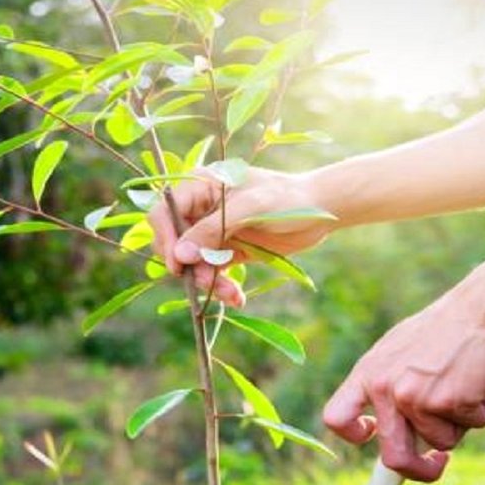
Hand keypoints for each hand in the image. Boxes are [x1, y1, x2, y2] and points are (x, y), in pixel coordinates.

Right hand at [146, 167, 336, 305]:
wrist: (320, 211)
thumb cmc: (286, 198)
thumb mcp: (249, 208)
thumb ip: (212, 230)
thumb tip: (180, 255)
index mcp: (200, 186)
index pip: (164, 212)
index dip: (166, 238)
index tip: (178, 264)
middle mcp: (201, 209)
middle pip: (175, 243)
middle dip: (190, 266)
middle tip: (209, 282)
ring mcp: (213, 232)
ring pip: (194, 264)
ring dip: (208, 282)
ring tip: (232, 295)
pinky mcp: (227, 251)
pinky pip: (213, 273)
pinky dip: (222, 288)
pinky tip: (236, 298)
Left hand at [322, 288, 484, 482]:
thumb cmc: (449, 329)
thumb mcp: (402, 351)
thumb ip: (390, 386)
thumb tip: (388, 433)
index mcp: (368, 373)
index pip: (337, 418)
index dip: (353, 436)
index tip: (373, 436)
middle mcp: (385, 388)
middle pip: (393, 457)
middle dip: (418, 471)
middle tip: (436, 465)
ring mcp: (415, 397)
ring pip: (443, 441)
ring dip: (461, 422)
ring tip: (467, 382)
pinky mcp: (448, 402)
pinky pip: (472, 426)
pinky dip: (482, 410)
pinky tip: (482, 379)